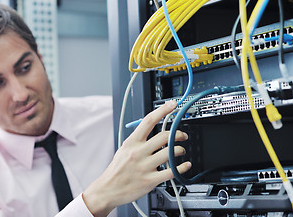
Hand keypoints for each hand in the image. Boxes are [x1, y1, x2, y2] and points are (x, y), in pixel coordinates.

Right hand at [83, 100, 190, 216]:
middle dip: (178, 134)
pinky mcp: (150, 180)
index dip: (162, 110)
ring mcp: (145, 166)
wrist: (108, 189)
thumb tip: (152, 129)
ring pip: (171, 153)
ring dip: (181, 150)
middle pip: (165, 136)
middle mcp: (139, 152)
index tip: (172, 104)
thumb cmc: (117, 169)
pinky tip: (185, 165)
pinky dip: (182, 167)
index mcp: (132, 142)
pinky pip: (171, 171)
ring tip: (181, 151)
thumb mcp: (124, 149)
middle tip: (183, 135)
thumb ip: (138, 139)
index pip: (149, 121)